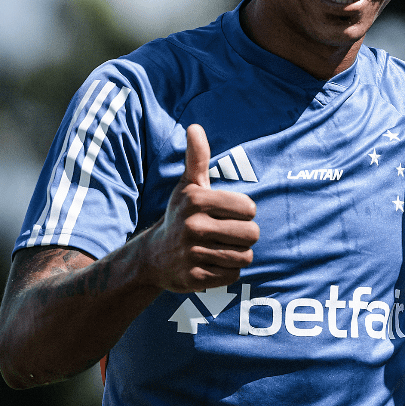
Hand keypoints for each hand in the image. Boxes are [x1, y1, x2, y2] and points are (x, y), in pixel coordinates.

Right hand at [142, 124, 258, 290]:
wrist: (153, 256)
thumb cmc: (181, 215)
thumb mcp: (188, 186)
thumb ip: (197, 158)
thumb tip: (194, 127)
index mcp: (197, 200)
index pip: (250, 209)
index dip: (244, 213)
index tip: (226, 214)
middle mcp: (193, 226)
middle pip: (251, 235)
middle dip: (244, 236)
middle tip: (225, 235)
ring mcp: (192, 254)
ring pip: (245, 257)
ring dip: (238, 254)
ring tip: (219, 248)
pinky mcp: (194, 278)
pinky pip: (233, 276)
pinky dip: (228, 272)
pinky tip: (211, 264)